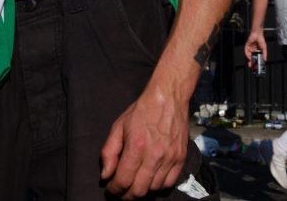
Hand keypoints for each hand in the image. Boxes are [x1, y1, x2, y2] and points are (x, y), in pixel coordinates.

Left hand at [100, 82, 188, 197]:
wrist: (169, 96)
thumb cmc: (142, 110)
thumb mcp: (119, 126)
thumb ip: (109, 152)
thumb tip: (106, 175)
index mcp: (136, 146)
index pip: (123, 181)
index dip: (114, 189)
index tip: (111, 189)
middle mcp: (155, 155)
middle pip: (139, 190)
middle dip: (126, 195)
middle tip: (122, 191)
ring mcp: (170, 157)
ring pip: (154, 188)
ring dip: (142, 190)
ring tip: (136, 184)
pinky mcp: (181, 157)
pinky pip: (169, 183)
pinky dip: (159, 186)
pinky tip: (152, 180)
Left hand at [243, 30, 267, 66]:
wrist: (257, 34)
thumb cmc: (261, 40)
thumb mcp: (264, 48)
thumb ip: (264, 54)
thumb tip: (265, 60)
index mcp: (256, 51)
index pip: (255, 58)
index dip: (255, 61)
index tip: (256, 66)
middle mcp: (252, 50)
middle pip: (251, 57)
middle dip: (251, 62)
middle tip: (252, 66)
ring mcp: (249, 49)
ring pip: (248, 56)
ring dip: (249, 60)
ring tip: (251, 63)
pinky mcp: (246, 46)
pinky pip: (246, 52)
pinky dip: (247, 55)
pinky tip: (249, 57)